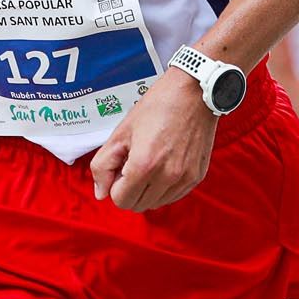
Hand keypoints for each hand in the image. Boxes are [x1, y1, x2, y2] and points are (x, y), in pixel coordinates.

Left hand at [88, 71, 217, 211]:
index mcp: (144, 165)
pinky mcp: (197, 176)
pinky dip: (163, 187)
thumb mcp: (121, 132)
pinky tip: (163, 164)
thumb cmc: (156, 107)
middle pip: (138, 205)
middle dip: (129, 189)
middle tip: (133, 163)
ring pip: (156, 203)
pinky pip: (173, 195)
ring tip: (149, 161)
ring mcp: (185, 178)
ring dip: (147, 190)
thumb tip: (101, 193)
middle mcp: (167, 176)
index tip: (120, 167)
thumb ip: (103, 165)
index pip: (121, 200)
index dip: (114, 186)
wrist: (193, 93)